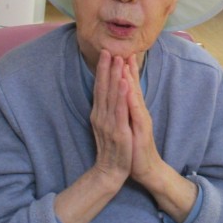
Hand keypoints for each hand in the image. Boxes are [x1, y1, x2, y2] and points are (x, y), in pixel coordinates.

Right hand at [90, 50, 132, 185]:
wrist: (111, 172)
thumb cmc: (112, 149)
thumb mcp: (106, 126)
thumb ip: (105, 110)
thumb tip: (105, 94)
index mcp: (98, 113)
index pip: (100, 88)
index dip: (102, 70)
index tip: (105, 53)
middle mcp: (101, 115)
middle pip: (103, 88)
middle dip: (106, 68)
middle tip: (108, 50)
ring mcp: (108, 123)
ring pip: (111, 95)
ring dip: (114, 76)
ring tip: (117, 60)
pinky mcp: (118, 131)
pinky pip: (120, 110)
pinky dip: (121, 95)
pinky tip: (123, 83)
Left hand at [122, 54, 163, 182]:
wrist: (145, 168)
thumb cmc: (134, 146)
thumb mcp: (128, 124)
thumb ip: (126, 108)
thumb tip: (120, 95)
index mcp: (133, 109)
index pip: (129, 86)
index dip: (125, 70)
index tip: (121, 53)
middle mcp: (137, 111)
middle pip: (132, 86)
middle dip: (127, 68)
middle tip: (124, 50)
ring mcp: (139, 119)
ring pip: (132, 94)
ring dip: (128, 77)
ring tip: (125, 62)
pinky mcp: (140, 129)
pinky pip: (133, 110)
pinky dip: (129, 97)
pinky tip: (127, 86)